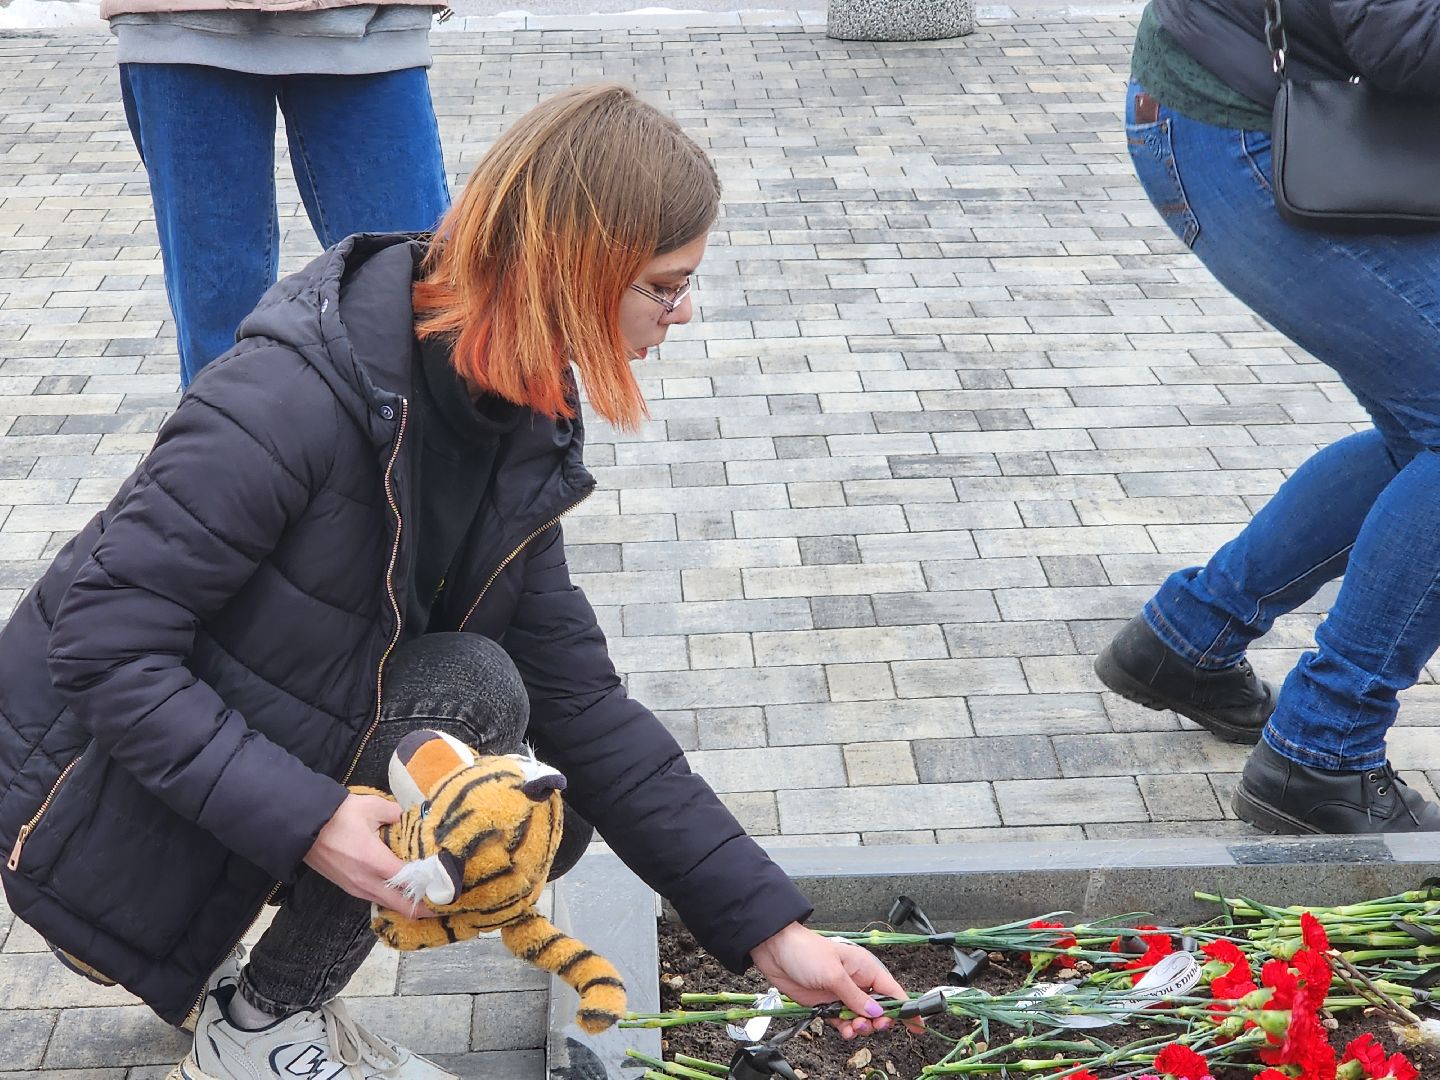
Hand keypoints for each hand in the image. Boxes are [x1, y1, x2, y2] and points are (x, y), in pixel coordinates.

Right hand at [303, 793, 437, 917]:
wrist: (302, 827)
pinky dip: (394, 899)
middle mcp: (366, 881)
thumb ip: (398, 814)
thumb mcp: (373, 807)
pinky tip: (405, 892)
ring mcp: (356, 888)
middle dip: (426, 908)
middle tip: (446, 904)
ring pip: (389, 904)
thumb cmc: (337, 816)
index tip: (451, 890)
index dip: (432, 888)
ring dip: (410, 905)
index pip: (411, 883)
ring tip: (431, 898)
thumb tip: (414, 819)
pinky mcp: (350, 888)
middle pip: (402, 905)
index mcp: (375, 861)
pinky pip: (377, 898)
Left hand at [750, 922, 922, 1039]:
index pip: (893, 991)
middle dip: (878, 1021)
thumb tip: (877, 1013)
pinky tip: (843, 1031)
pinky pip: (843, 1022)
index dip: (906, 1009)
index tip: (917, 1026)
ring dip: (860, 1027)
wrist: (775, 952)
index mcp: (865, 968)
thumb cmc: (806, 952)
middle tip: (870, 1026)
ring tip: (851, 1028)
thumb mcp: (834, 974)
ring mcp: (842, 994)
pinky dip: (845, 1029)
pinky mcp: (827, 1004)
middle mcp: (857, 982)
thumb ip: (855, 997)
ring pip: (862, 1019)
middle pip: (879, 1010)